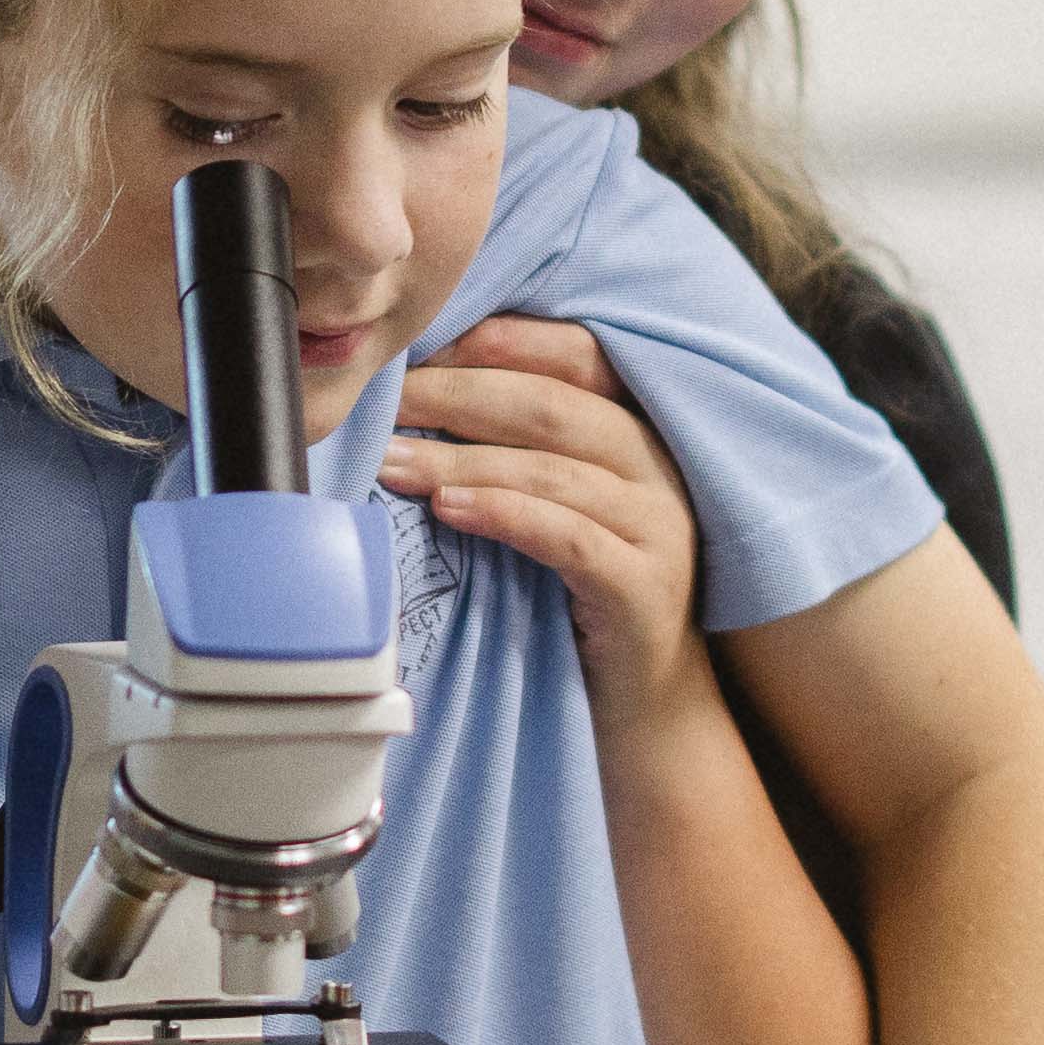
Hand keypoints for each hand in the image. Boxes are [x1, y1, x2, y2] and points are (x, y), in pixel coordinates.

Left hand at [388, 320, 707, 727]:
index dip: (501, 343)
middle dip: (458, 395)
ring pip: (553, 469)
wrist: (640, 701)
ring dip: (461, 460)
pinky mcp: (643, 588)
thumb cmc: (578, 593)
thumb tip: (414, 398)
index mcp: (638, 430)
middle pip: (554, 405)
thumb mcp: (554, 505)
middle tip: (384, 398)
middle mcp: (658, 467)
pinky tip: (448, 509)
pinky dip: (504, 514)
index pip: (576, 356)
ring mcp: (659, 527)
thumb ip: (514, 450)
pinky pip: (568, 537)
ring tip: (394, 461)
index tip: (422, 344)